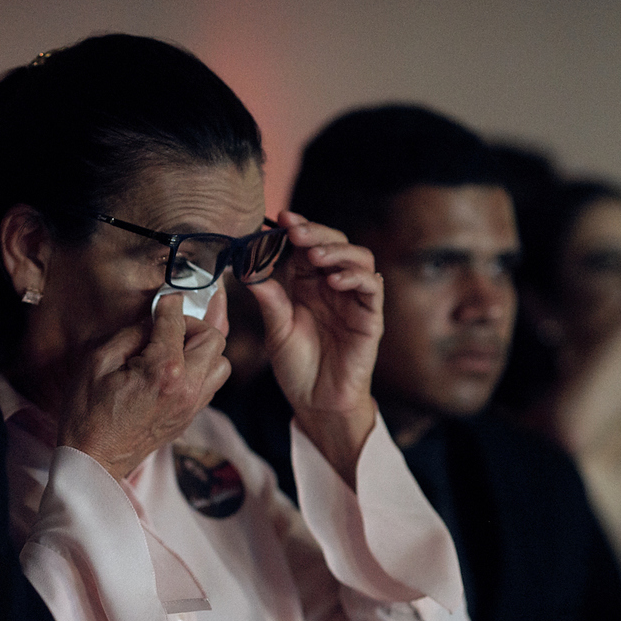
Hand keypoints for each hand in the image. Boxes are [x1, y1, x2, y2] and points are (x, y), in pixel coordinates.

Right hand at [56, 292, 229, 480]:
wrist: (93, 460)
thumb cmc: (87, 413)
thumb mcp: (98, 362)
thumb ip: (131, 334)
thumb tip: (152, 320)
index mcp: (164, 370)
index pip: (177, 321)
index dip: (169, 304)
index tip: (162, 300)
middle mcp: (187, 388)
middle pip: (214, 338)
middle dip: (193, 324)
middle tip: (169, 326)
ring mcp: (192, 406)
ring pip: (221, 363)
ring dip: (203, 349)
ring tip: (175, 348)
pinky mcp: (190, 417)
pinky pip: (211, 384)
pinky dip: (200, 369)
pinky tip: (175, 369)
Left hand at [247, 211, 382, 484]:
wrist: (316, 402)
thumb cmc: (297, 366)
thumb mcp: (276, 330)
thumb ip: (269, 300)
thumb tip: (248, 269)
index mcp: (308, 284)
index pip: (308, 245)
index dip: (298, 228)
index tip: (280, 218)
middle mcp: (333, 286)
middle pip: (335, 244)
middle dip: (316, 233)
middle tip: (296, 231)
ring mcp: (354, 300)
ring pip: (359, 259)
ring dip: (338, 252)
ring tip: (315, 256)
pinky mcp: (370, 318)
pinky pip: (372, 288)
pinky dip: (356, 278)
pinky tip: (334, 280)